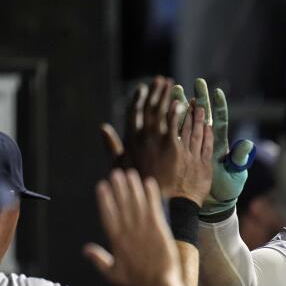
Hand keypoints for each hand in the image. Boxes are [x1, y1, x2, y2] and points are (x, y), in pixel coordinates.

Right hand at [84, 169, 181, 285]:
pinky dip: (151, 195)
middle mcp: (129, 232)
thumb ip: (98, 259)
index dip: (104, 200)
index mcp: (117, 241)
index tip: (101, 186)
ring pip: (137, 203)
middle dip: (118, 188)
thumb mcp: (112, 275)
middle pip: (122, 205)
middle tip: (116, 173)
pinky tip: (149, 183)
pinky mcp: (160, 230)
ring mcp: (145, 230)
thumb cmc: (136, 285)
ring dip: (133, 187)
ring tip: (130, 174)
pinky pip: (154, 208)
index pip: (108, 215)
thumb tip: (85, 249)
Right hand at [100, 76, 186, 196]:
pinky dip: (180, 112)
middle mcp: (144, 139)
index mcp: (130, 141)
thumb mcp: (120, 166)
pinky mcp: (177, 148)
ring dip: (169, 97)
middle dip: (156, 92)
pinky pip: (179, 125)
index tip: (143, 88)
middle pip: (150, 109)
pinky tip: (183, 102)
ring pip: (165, 114)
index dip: (138, 99)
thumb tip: (102, 128)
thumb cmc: (140, 187)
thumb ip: (112, 145)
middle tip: (162, 80)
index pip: (133, 113)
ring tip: (174, 86)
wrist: (162, 204)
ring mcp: (160, 143)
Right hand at [173, 79, 255, 216]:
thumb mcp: (235, 174)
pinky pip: (177, 136)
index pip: (220, 121)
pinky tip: (166, 111)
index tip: (217, 92)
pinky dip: (173, 123)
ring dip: (184, 107)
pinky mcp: (183, 154)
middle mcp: (208, 143)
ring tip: (177, 90)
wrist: (213, 206)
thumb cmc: (226, 190)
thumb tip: (248, 144)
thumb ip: (239, 158)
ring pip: (188, 123)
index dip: (218, 107)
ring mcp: (194, 148)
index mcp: (220, 145)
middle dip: (200, 100)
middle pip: (204, 117)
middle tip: (196, 83)